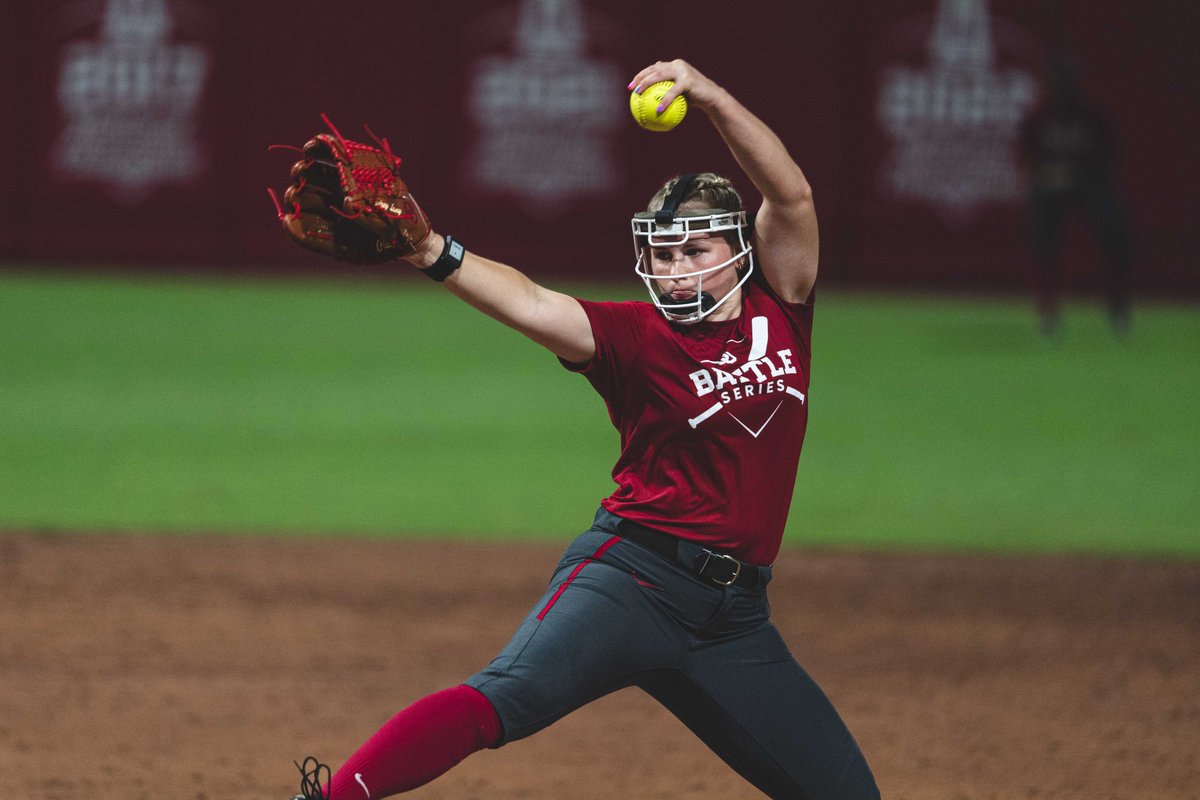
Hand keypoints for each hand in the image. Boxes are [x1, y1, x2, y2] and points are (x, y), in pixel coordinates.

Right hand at [268, 116, 431, 264]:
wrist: (408, 245)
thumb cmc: (402, 219)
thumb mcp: (386, 205)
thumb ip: (366, 200)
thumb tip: (344, 200)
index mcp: (351, 175)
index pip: (326, 153)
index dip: (315, 147)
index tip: (310, 149)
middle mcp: (337, 190)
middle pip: (307, 173)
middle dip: (301, 171)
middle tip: (301, 175)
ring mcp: (330, 212)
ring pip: (300, 197)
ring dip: (293, 196)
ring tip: (294, 200)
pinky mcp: (328, 236)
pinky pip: (304, 232)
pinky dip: (295, 229)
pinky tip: (290, 223)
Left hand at [627, 59, 725, 113]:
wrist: (711, 98)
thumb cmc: (694, 98)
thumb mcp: (679, 93)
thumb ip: (667, 89)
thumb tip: (651, 99)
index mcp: (674, 66)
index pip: (654, 67)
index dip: (641, 74)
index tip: (631, 85)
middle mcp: (677, 65)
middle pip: (654, 69)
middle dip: (640, 77)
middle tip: (631, 89)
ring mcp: (683, 71)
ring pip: (660, 75)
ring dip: (647, 84)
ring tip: (638, 94)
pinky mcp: (688, 80)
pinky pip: (673, 91)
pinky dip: (665, 100)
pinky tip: (658, 109)